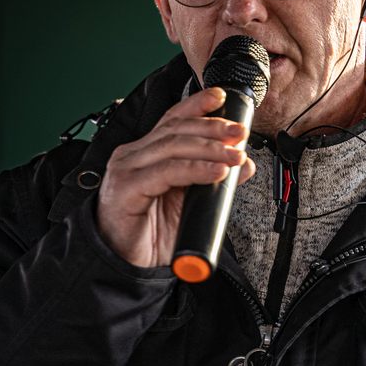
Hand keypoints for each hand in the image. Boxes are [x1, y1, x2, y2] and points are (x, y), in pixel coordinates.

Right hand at [96, 87, 254, 268]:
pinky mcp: (126, 189)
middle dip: (212, 127)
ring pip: (173, 147)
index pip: (172, 120)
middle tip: (239, 133)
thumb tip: (243, 163)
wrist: (123, 267)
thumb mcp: (189, 203)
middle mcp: (132, 156)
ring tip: (235, 154)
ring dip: (210, 148)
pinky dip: (196, 169)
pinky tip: (216, 171)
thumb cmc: (149, 235)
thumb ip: (213, 180)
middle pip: (176, 129)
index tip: (221, 98)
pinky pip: (167, 173)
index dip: (196, 105)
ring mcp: (126, 170)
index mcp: (145, 153)